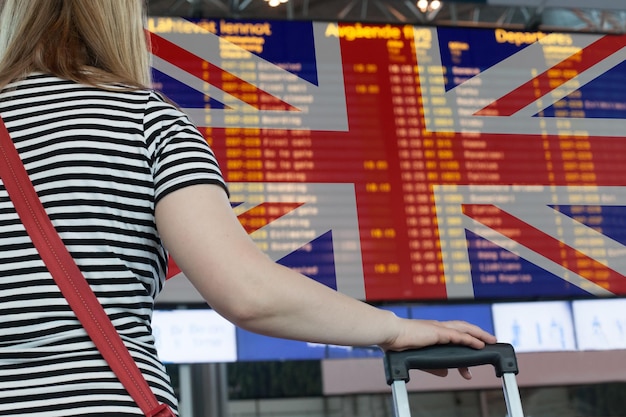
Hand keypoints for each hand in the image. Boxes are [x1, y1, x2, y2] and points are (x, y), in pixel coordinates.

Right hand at [379, 318, 496, 378]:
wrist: (390, 333)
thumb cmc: (398, 343)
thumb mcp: (419, 357)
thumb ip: (434, 366)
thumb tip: (446, 373)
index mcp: (433, 332)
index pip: (454, 337)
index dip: (466, 347)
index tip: (470, 361)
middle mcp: (438, 327)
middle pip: (464, 329)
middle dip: (478, 335)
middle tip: (490, 342)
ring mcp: (439, 328)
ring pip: (465, 329)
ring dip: (479, 334)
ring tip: (491, 340)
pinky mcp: (439, 332)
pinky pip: (459, 336)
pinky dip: (471, 339)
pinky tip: (480, 344)